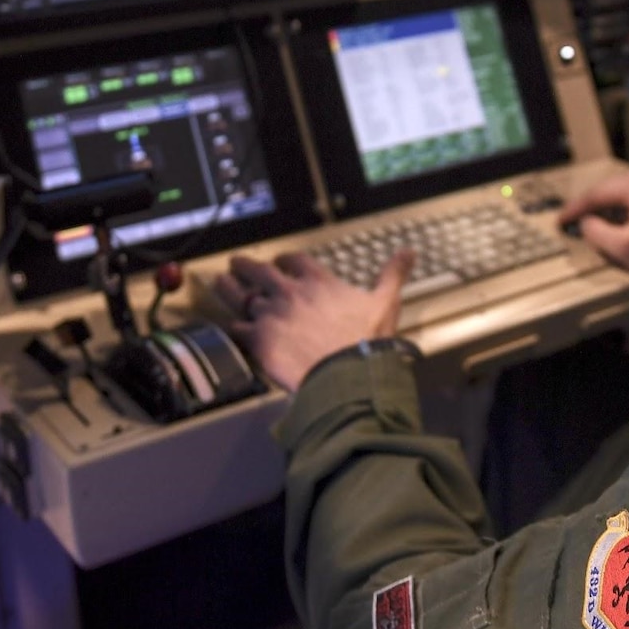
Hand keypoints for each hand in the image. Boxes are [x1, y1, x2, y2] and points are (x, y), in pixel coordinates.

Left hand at [213, 250, 414, 392]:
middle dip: (246, 266)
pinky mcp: (259, 340)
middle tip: (237, 263)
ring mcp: (271, 315)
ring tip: (220, 282)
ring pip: (241, 295)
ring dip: (229, 287)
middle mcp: (289, 293)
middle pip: (259, 271)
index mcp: (318, 281)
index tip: (280, 261)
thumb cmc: (367, 341)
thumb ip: (392, 274)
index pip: (293, 259)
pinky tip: (228, 325)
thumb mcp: (385, 301)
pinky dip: (232, 326)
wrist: (346, 375)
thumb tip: (408, 253)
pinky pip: (237, 328)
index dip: (284, 259)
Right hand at [560, 168, 628, 286]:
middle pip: (613, 190)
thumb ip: (596, 231)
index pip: (598, 192)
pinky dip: (627, 210)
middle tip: (573, 219)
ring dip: (610, 208)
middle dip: (593, 205)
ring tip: (593, 222)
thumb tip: (586, 222)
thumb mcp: (623, 247)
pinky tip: (619, 223)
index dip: (576, 207)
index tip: (561, 220)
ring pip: (627, 195)